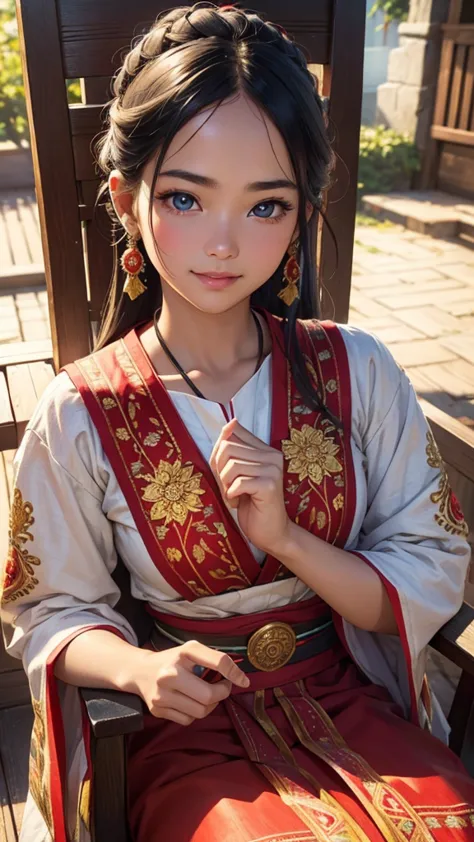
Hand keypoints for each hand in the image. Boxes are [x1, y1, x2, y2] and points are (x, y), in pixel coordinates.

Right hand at [132, 640, 248, 725]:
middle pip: (209, 696)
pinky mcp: (157, 710)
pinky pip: (188, 720)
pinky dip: (194, 713)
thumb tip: (240, 678)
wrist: (140, 671)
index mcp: (183, 653)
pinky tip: (190, 702)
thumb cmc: (173, 660)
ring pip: (200, 712)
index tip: (243, 680)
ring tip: (206, 695)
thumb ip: (215, 659)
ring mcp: (161, 694)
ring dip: (209, 706)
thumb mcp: (192, 651)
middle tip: (222, 687)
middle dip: (221, 694)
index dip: (234, 673)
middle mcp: (170, 674)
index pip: (217, 662)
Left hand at [210, 419, 290, 555]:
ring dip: (225, 485)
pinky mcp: (270, 485)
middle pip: (227, 448)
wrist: (270, 533)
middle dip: (220, 472)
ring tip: (235, 495)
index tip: (226, 471)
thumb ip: (228, 450)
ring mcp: (273, 469)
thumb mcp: (233, 474)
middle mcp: (272, 455)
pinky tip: (239, 502)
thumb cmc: (249, 504)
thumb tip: (229, 424)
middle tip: (229, 487)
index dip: (219, 452)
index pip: (233, 432)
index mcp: (265, 449)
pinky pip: (238, 483)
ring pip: (231, 466)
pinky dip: (232, 495)